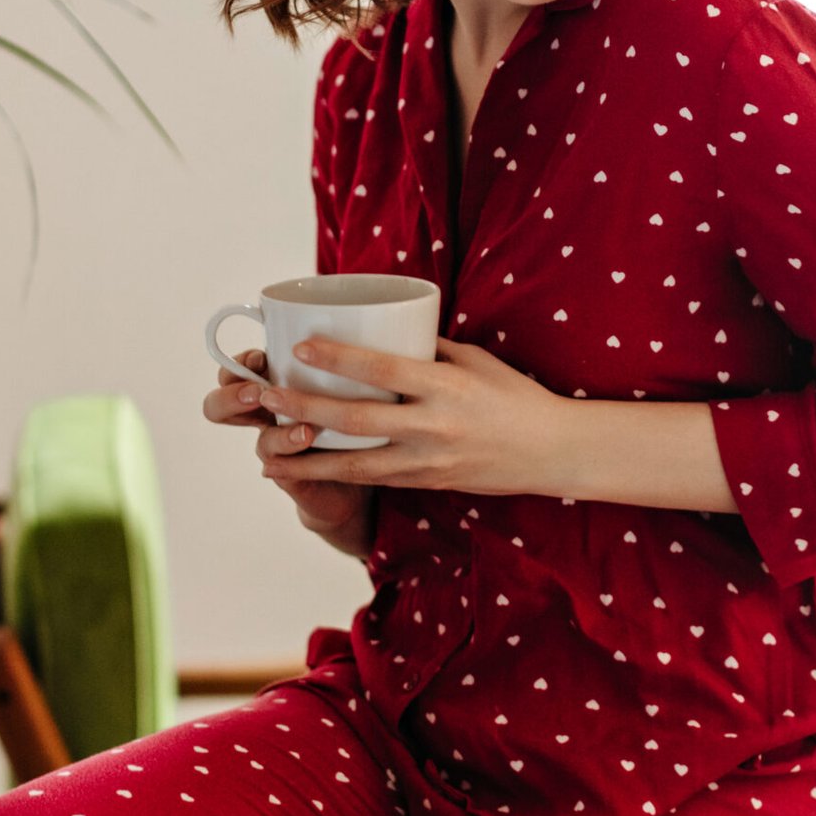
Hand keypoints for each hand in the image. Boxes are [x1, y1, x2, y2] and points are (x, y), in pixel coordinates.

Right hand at [204, 347, 371, 544]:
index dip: (242, 362)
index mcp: (280, 382)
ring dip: (277, 434)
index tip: (261, 357)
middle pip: (223, 404)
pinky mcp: (294, 475)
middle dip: (231, 397)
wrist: (377, 466)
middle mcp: (272, 414)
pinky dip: (294, 460)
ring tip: (305, 431)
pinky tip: (311, 450)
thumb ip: (352, 351)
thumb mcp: (359, 372)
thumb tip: (366, 319)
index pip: (241, 367)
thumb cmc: (368, 407)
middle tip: (258, 392)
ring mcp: (280, 446)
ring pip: (260, 440)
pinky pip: (282, 469)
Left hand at [246, 334, 571, 498]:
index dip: (337, 360)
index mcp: (445, 386)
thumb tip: (384, 333)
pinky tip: (306, 473)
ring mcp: (428, 460)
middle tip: (266, 397)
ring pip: (355, 464)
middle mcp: (432, 426)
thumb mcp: (474, 360)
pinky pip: (373, 478)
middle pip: (355, 419)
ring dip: (307, 460)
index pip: (381, 370)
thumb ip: (428, 351)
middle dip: (304, 409)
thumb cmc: (513, 396)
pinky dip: (336, 476)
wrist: (549, 452)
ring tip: (266, 456)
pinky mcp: (426, 482)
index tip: (301, 348)